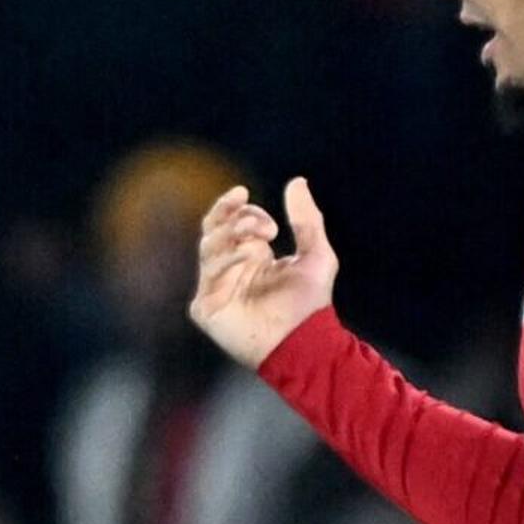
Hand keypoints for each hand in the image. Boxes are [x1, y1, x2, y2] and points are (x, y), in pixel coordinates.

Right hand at [188, 178, 338, 369]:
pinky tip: (245, 260)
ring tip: (256, 239)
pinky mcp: (207, 309)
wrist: (305, 343)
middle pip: (213, 229)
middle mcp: (229, 269)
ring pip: (208, 247)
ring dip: (231, 235)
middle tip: (256, 216)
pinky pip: (207, 276)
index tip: (263, 214)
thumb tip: (297, 181)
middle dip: (231, 216)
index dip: (242, 210)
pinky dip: (225, 263)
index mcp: (249, 256)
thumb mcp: (316, 254)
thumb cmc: (310, 304)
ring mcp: (216, 288)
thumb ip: (306, 219)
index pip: (231, 221)